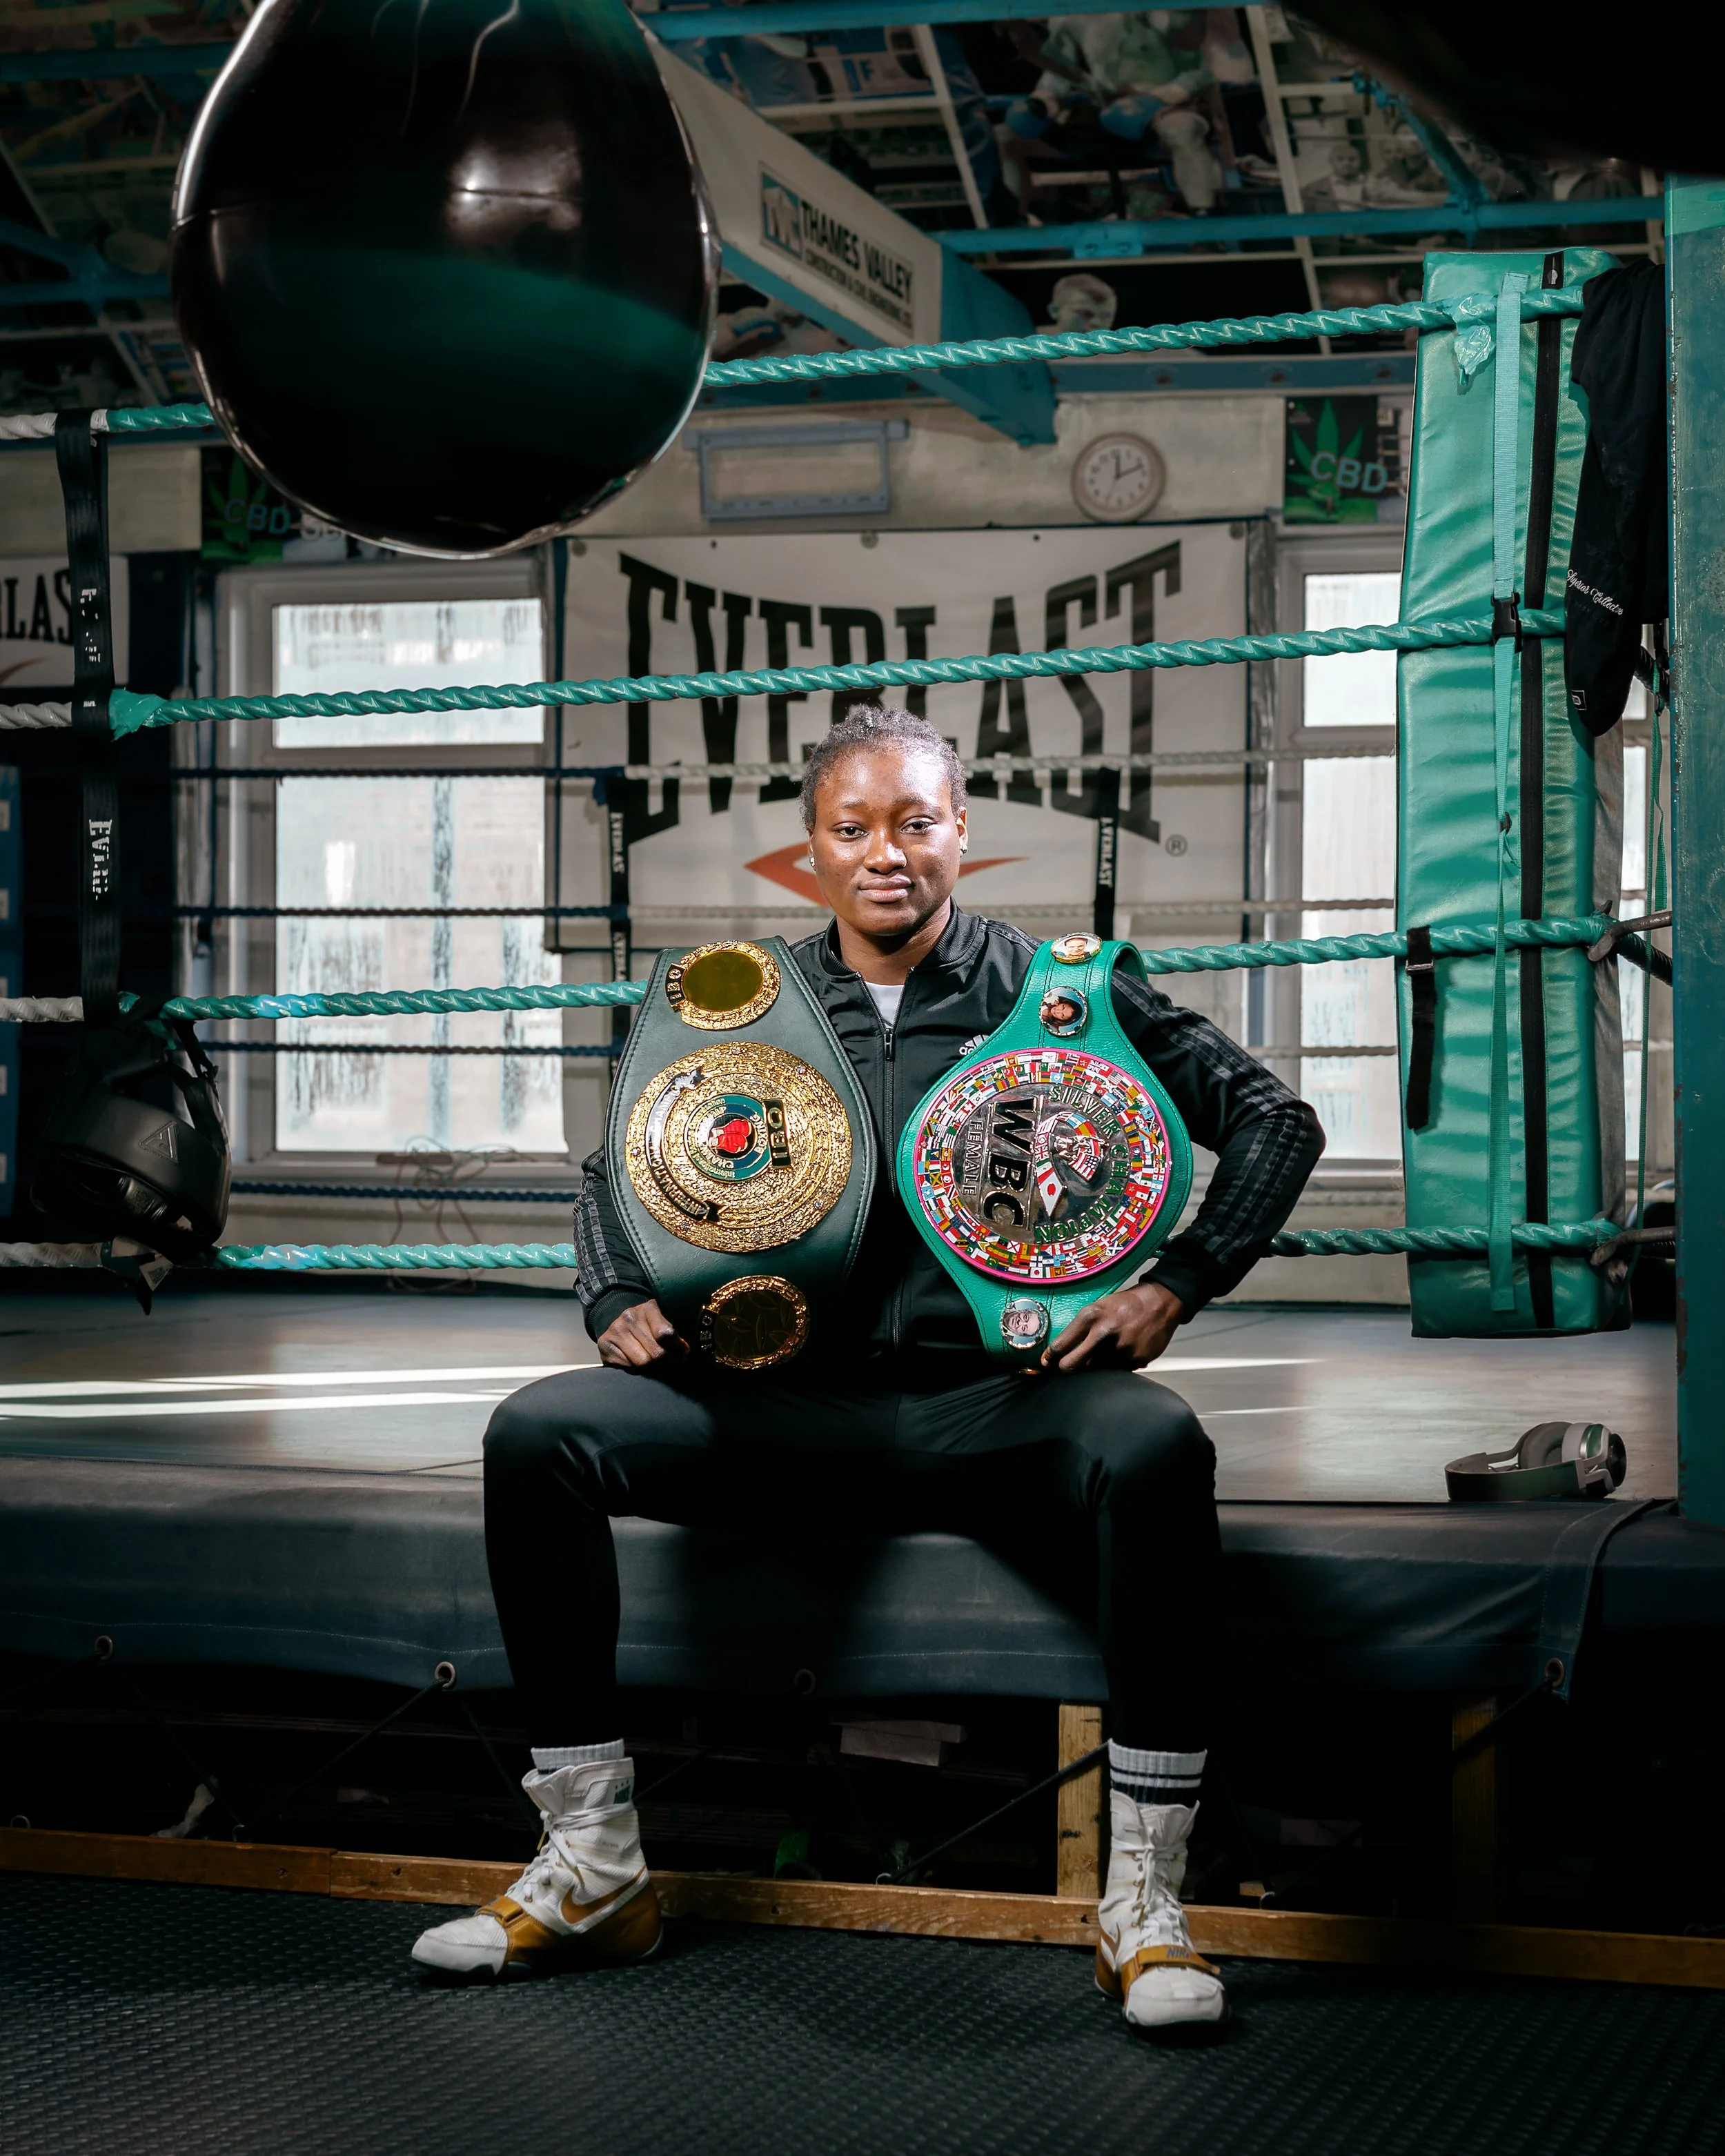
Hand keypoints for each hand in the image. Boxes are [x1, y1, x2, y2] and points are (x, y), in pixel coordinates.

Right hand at [598, 1298, 686, 1370]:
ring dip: (653, 1368)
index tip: (685, 1354)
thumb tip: (686, 1353)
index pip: (665, 1333)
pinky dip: (636, 1370)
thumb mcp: (663, 1323)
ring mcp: (615, 1329)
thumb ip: (674, 1336)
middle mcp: (630, 1316)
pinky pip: (628, 1366)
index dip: (678, 1347)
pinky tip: (639, 1364)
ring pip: (643, 1362)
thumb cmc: (648, 1327)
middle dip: (668, 1362)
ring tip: (658, 1366)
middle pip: (656, 1352)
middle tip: (675, 1365)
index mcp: (649, 1307)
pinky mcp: (604, 1343)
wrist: (620, 1325)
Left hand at [1042, 1282, 1185, 1373]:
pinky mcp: (1135, 1360)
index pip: (1060, 1345)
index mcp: (1090, 1317)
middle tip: (1067, 1367)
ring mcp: (1120, 1349)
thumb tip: (1061, 1353)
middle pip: (1072, 1365)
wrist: (1160, 1303)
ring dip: (1094, 1366)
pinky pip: (1116, 1371)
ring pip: (1094, 1371)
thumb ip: (1080, 1329)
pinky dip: (1115, 1365)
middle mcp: (1104, 1334)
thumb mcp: (1098, 1307)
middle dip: (1066, 1368)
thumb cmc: (1125, 1305)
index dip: (1050, 1357)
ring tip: (1104, 1351)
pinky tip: (1122, 1351)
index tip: (1047, 1362)